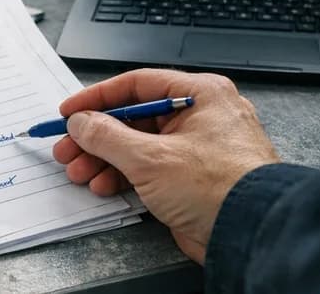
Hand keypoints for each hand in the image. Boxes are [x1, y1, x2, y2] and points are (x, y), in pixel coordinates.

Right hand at [53, 69, 279, 263]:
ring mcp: (195, 149)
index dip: (97, 98)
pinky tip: (103, 186)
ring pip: (137, 146)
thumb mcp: (150, 157)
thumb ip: (107, 136)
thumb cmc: (220, 187)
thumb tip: (81, 122)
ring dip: (104, 159)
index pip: (136, 85)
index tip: (70, 111)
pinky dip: (123, 176)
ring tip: (79, 172)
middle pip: (133, 118)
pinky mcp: (191, 178)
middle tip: (67, 148)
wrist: (252, 234)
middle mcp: (200, 116)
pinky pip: (148, 168)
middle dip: (95, 137)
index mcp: (199, 95)